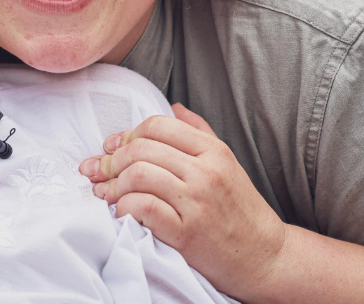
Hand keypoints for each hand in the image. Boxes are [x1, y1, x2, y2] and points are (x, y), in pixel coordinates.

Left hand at [79, 104, 284, 302]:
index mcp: (213, 151)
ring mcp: (197, 202)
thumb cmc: (240, 210)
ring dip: (113, 184)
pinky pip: (143, 209)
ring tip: (105, 194)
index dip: (127, 134)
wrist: (265, 257)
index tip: (112, 147)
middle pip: (142, 149)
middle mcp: (205, 172)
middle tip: (97, 172)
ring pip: (139, 175)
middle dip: (111, 160)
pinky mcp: (187, 233)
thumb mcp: (227, 163)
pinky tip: (120, 212)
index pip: (158, 125)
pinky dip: (123, 208)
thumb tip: (173, 107)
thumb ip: (199, 132)